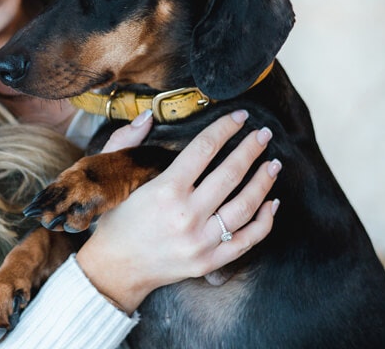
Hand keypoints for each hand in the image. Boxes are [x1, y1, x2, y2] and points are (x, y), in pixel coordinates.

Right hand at [72, 110, 280, 312]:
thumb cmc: (116, 220)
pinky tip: (271, 203)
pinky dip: (264, 221)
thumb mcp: (112, 176)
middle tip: (264, 134)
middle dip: (251, 149)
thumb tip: (147, 116)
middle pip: (230, 174)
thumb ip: (126, 141)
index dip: (225, 128)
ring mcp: (200, 241)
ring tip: (273, 164)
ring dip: (264, 182)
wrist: (115, 267)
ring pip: (245, 206)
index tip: (240, 117)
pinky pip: (247, 240)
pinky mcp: (209, 261)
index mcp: (164, 190)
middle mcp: (186, 215)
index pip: (203, 149)